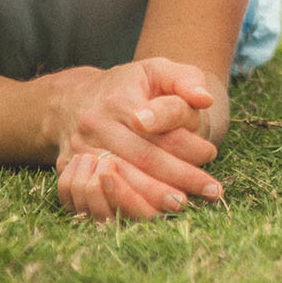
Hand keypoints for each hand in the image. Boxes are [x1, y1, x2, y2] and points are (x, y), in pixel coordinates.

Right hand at [53, 57, 223, 221]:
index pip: (160, 130)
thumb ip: (185, 79)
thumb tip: (206, 99)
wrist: (70, 100)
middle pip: (143, 158)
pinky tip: (149, 212)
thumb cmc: (126, 86)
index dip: (188, 147)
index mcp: (121, 100)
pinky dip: (125, 206)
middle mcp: (97, 125)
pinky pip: (99, 195)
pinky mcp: (69, 170)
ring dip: (154, 198)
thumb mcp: (156, 69)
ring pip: (122, 180)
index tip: (211, 154)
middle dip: (180, 177)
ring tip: (183, 206)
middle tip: (212, 191)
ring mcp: (80, 149)